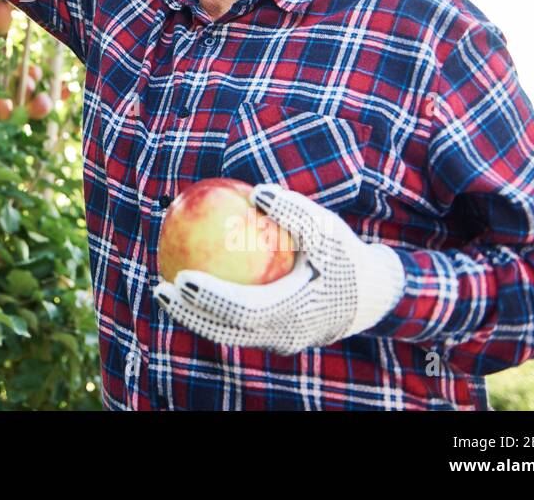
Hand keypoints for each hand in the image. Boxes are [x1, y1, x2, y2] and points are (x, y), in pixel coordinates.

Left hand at [153, 183, 405, 354]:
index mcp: (294, 311)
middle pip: (226, 330)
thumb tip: (256, 191)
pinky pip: (236, 326)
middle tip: (159, 288)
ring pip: (227, 334)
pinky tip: (190, 285)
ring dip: (194, 316)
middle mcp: (283, 335)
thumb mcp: (327, 228)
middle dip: (189, 313)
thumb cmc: (345, 256)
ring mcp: (279, 342)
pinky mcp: (276, 339)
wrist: (374, 295)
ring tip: (164, 290)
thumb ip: (293, 210)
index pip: (243, 311)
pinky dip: (212, 312)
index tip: (181, 278)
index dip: (210, 299)